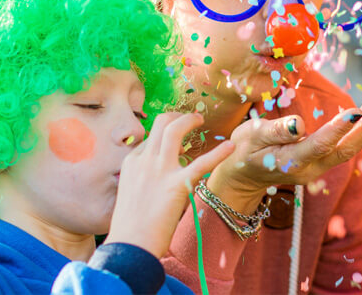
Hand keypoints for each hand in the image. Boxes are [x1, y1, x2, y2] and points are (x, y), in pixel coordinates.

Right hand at [104, 112, 233, 256]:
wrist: (130, 246)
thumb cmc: (131, 227)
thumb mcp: (130, 193)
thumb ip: (145, 177)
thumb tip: (162, 172)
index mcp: (132, 163)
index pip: (151, 138)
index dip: (165, 135)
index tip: (178, 140)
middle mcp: (144, 161)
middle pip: (161, 123)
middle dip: (178, 116)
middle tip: (192, 119)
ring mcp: (159, 171)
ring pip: (174, 130)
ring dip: (190, 120)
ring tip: (201, 120)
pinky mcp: (177, 185)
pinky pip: (201, 163)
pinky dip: (218, 153)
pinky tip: (231, 147)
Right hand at [205, 100, 361, 213]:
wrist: (242, 177)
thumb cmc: (243, 151)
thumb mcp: (251, 137)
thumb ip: (275, 131)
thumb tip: (299, 124)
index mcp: (291, 161)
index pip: (320, 144)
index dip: (338, 128)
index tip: (356, 111)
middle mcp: (310, 168)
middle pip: (345, 150)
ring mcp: (317, 168)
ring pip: (348, 149)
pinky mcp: (320, 162)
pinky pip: (343, 147)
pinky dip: (358, 129)